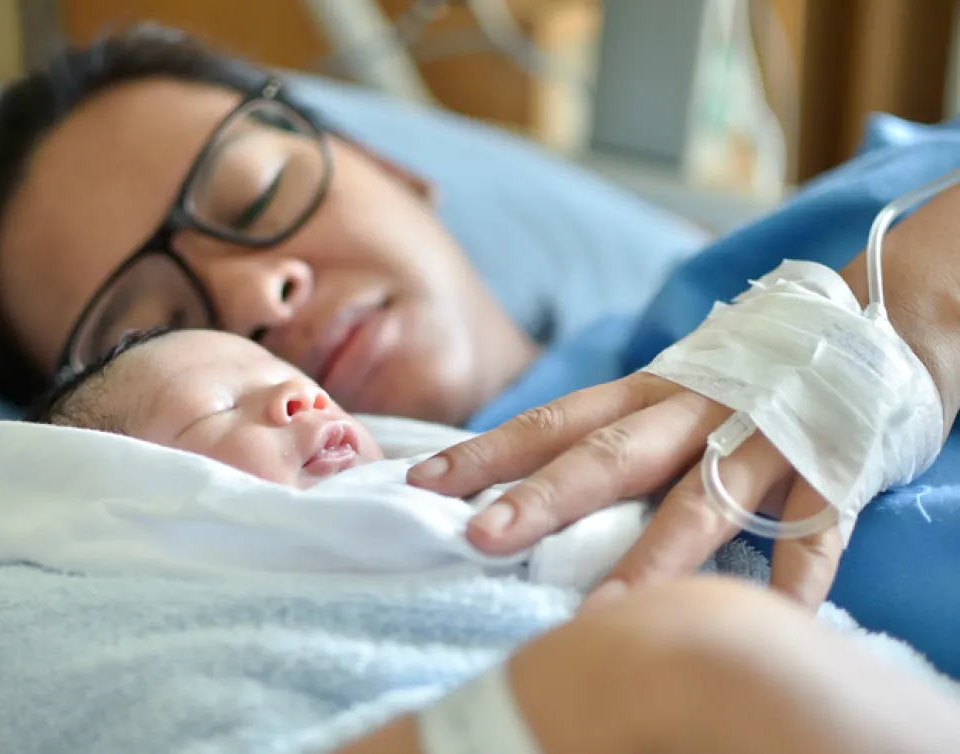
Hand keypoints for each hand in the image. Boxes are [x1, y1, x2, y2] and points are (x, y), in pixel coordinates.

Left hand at [407, 372, 842, 608]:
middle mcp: (694, 411)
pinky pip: (815, 533)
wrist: (861, 327)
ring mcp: (762, 439)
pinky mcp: (831, 470)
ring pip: (704, 502)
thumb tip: (517, 490)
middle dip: (544, 498)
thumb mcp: (664, 396)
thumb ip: (608, 436)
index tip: (425, 484)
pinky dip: (795, 578)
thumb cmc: (737, 382)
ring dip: (653, 557)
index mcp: (646, 394)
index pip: (553, 422)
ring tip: (604, 613)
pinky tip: (774, 623)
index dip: (489, 452)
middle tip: (482, 539)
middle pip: (611, 456)